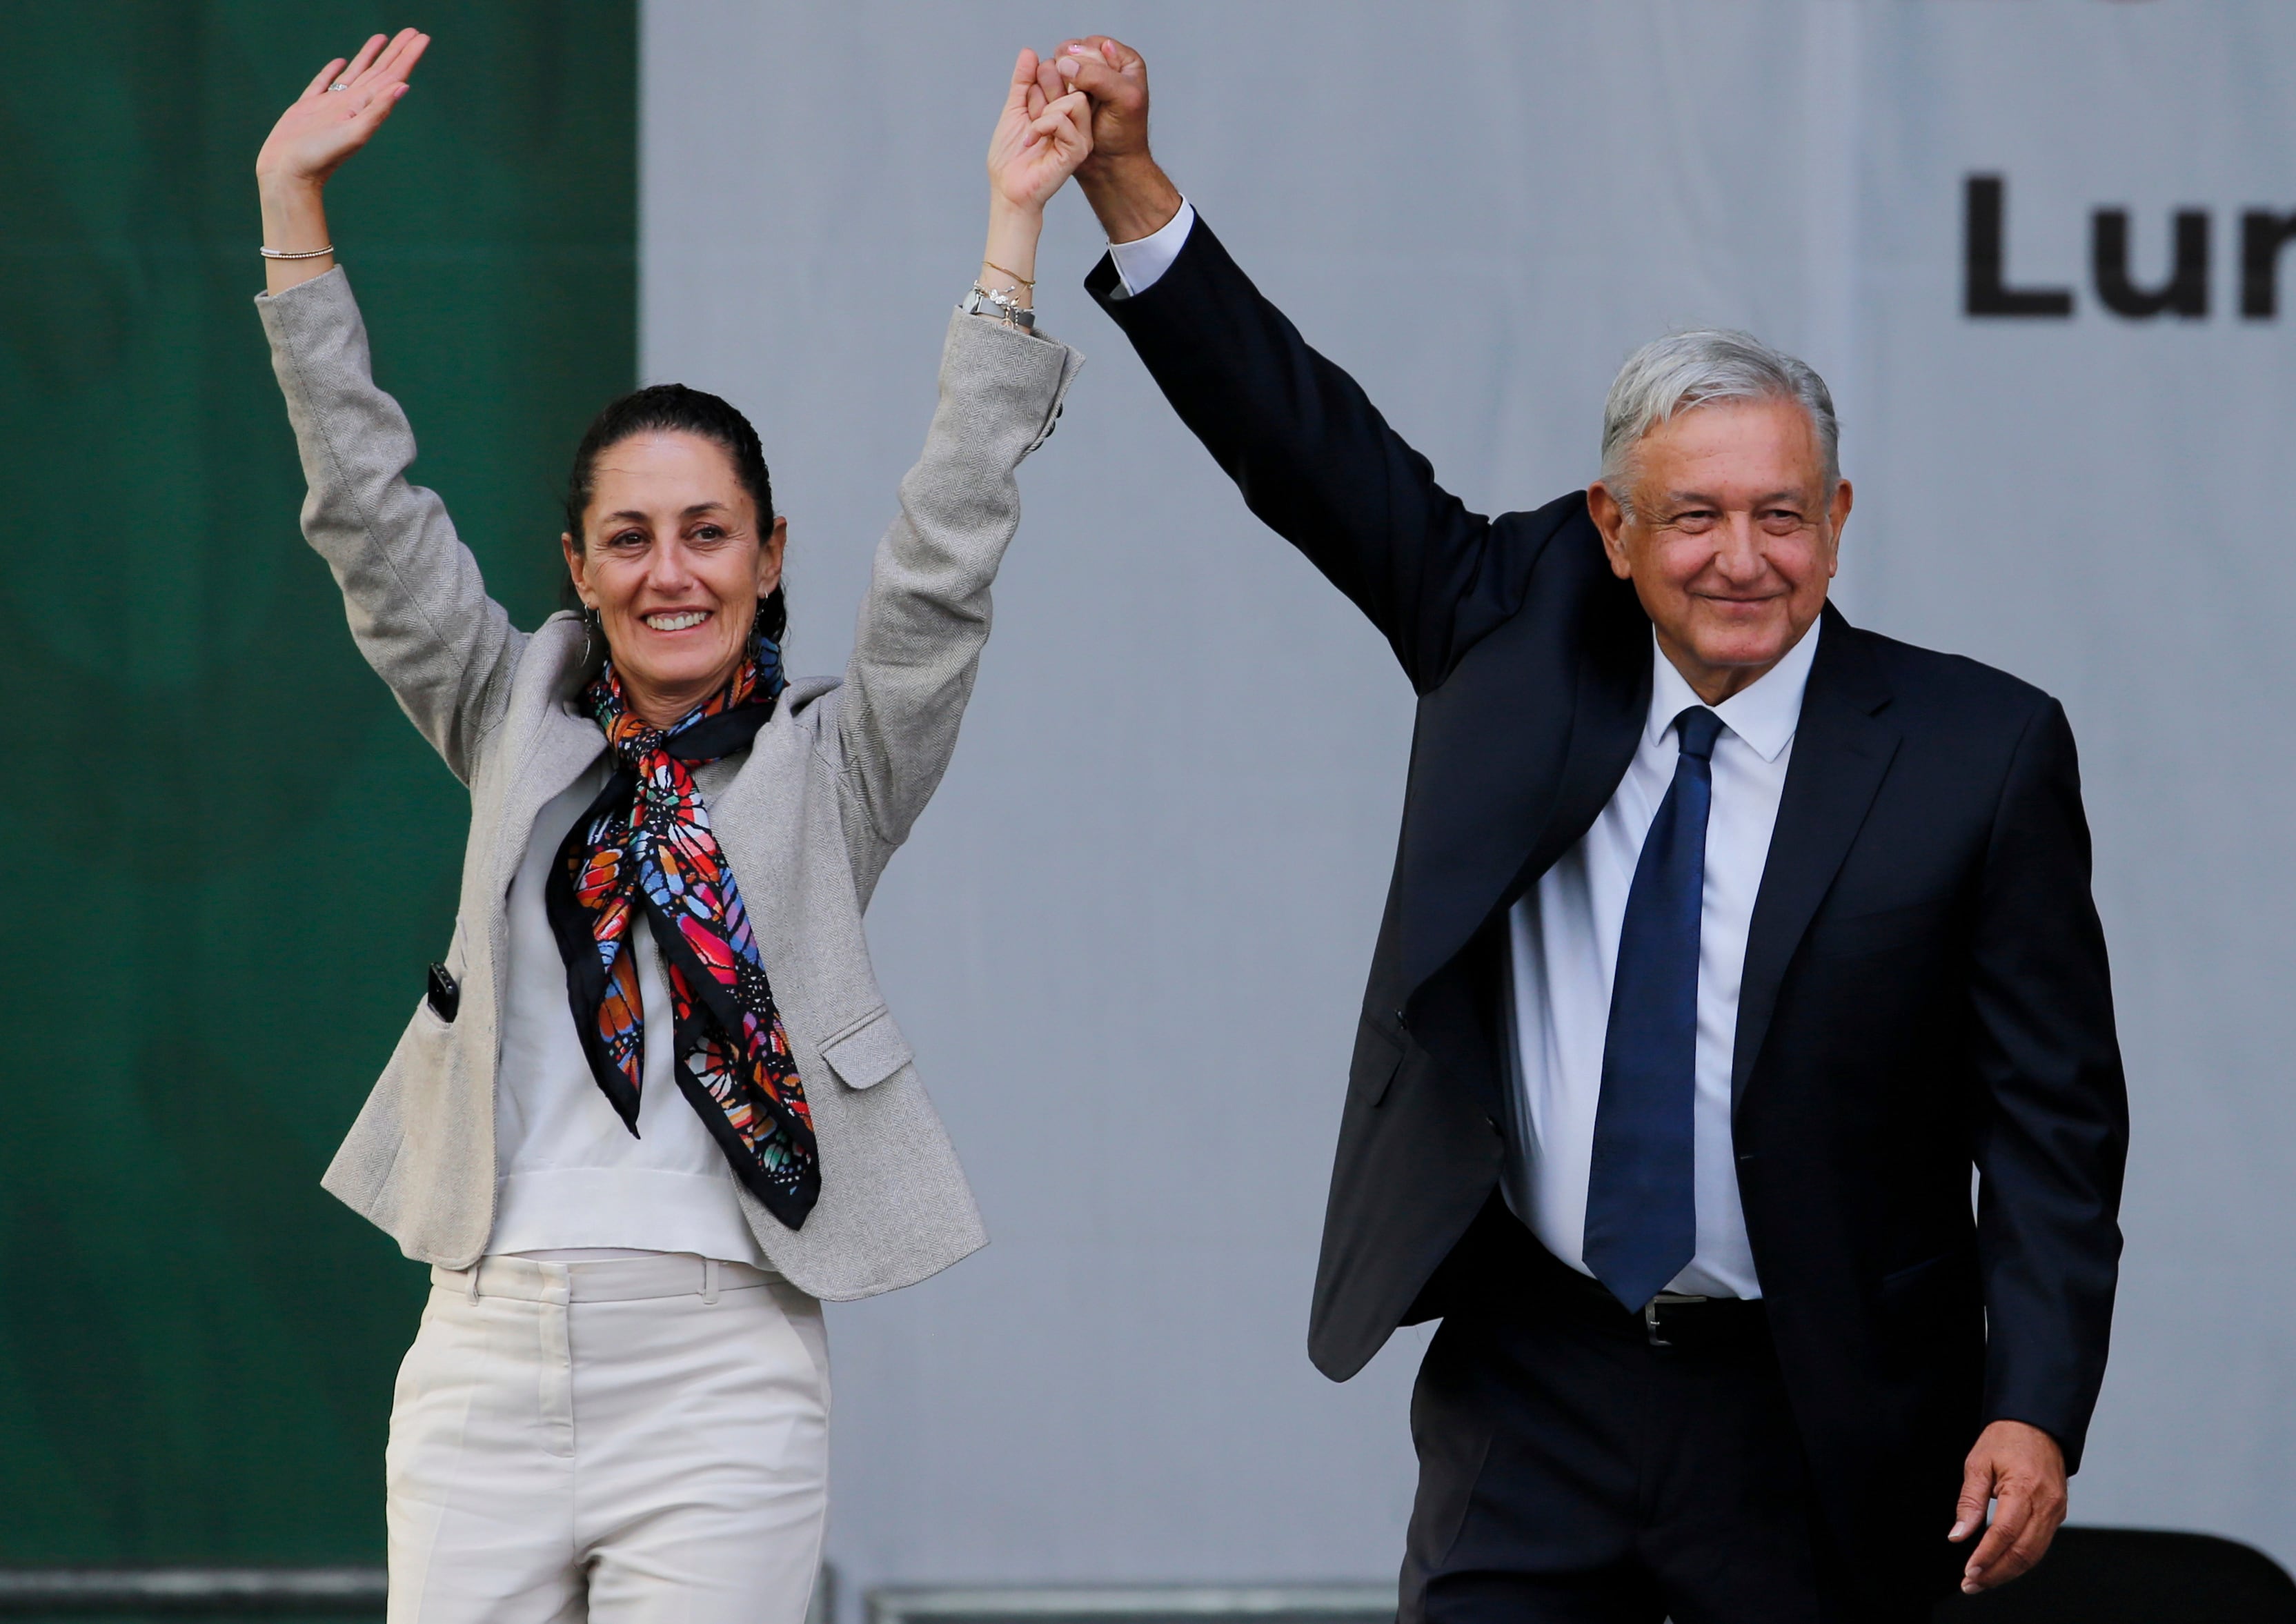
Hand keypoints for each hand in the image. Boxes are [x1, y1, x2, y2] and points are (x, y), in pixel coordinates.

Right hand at [255, 29, 428, 189]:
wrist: (288, 173)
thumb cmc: (320, 158)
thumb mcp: (354, 134)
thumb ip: (378, 111)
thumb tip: (403, 87)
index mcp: (365, 107)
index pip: (392, 76)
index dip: (407, 56)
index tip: (422, 37)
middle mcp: (352, 104)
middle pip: (380, 71)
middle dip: (397, 51)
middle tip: (413, 31)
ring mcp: (331, 106)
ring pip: (355, 73)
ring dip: (370, 56)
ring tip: (383, 38)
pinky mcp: (308, 108)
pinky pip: (324, 83)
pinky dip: (333, 71)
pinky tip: (340, 62)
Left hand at [987, 49, 1091, 216]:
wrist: (1007, 188)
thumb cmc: (1010, 156)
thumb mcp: (1014, 109)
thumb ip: (1022, 82)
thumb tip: (1029, 52)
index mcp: (1064, 110)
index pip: (1063, 73)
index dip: (1041, 79)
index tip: (1027, 104)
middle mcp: (1076, 121)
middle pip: (1074, 80)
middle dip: (1044, 92)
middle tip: (1030, 114)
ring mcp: (1080, 136)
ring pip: (1076, 99)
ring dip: (1045, 113)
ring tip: (1033, 132)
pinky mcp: (1078, 150)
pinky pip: (1065, 121)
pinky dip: (1043, 126)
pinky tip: (1032, 141)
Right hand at [1049, 37, 1150, 177]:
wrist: (1109, 166)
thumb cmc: (1123, 136)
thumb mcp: (1122, 100)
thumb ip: (1098, 76)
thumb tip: (1066, 64)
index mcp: (1122, 60)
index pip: (1091, 44)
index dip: (1083, 63)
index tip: (1088, 88)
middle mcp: (1101, 66)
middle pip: (1069, 52)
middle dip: (1068, 76)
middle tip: (1077, 98)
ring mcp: (1080, 82)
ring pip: (1053, 67)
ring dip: (1054, 87)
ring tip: (1067, 106)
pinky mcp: (1064, 96)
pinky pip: (1045, 84)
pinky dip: (1046, 96)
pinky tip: (1055, 111)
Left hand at [1949, 1420, 2068, 1592]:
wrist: (2037, 1425)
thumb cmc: (2006, 1439)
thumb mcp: (1977, 1463)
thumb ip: (1969, 1502)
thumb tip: (1958, 1535)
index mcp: (2025, 1489)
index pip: (2005, 1533)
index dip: (1986, 1557)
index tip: (1968, 1572)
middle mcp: (2046, 1504)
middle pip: (2023, 1552)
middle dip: (1996, 1573)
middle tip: (1971, 1584)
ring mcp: (2055, 1511)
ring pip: (2034, 1554)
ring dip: (2007, 1572)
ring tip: (1982, 1581)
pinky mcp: (2057, 1514)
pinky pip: (2040, 1545)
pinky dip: (2020, 1560)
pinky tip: (2001, 1566)